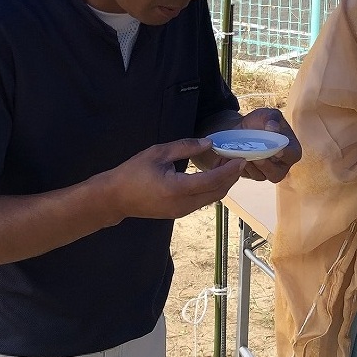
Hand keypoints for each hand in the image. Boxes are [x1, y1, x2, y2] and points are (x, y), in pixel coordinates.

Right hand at [106, 138, 244, 220]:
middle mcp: (184, 204)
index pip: (213, 180)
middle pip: (217, 192)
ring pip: (212, 198)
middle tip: (236, 159)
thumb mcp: (158, 153)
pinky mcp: (179, 213)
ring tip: (226, 164)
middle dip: (230, 177)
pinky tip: (212, 175)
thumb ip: (185, 147)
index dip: (229, 170)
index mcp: (178, 188)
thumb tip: (208, 143)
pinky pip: (203, 201)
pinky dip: (212, 188)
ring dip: (222, 183)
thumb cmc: (133, 172)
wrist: (115, 198)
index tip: (241, 159)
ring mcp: (182, 211)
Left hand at [228, 108, 301, 183]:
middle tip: (257, 158)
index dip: (286, 155)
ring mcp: (265, 172)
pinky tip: (235, 157)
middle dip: (267, 167)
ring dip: (251, 167)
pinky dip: (240, 167)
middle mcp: (280, 164)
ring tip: (243, 155)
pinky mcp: (251, 174)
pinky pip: (246, 175)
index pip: (293, 155)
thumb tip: (273, 128)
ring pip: (260, 176)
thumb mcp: (267, 115)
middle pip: (277, 174)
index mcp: (291, 149)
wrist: (241, 127)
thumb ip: (272, 118)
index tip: (278, 151)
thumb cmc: (259, 121)